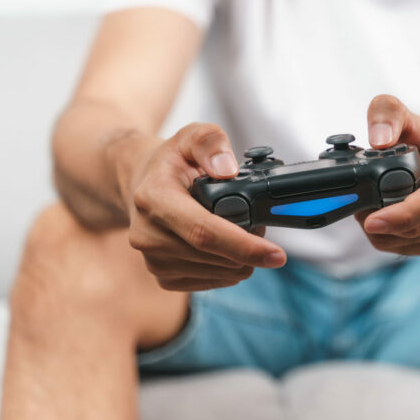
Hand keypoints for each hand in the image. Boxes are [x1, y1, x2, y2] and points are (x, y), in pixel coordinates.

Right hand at [124, 123, 286, 290]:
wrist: (141, 186)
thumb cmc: (172, 163)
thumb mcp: (190, 137)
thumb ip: (210, 143)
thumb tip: (228, 170)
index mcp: (154, 199)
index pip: (204, 232)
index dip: (244, 246)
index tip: (277, 255)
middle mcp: (148, 235)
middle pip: (217, 257)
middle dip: (251, 247)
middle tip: (257, 224)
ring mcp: (154, 261)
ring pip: (220, 273)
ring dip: (241, 258)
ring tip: (237, 229)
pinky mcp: (163, 278)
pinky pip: (213, 282)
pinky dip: (229, 267)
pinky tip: (224, 246)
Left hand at [355, 95, 419, 254]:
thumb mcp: (400, 113)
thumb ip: (386, 114)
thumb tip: (379, 141)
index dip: (405, 214)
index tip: (372, 221)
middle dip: (385, 226)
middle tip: (358, 212)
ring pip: (417, 241)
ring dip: (385, 234)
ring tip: (367, 213)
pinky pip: (416, 249)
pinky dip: (392, 241)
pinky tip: (382, 225)